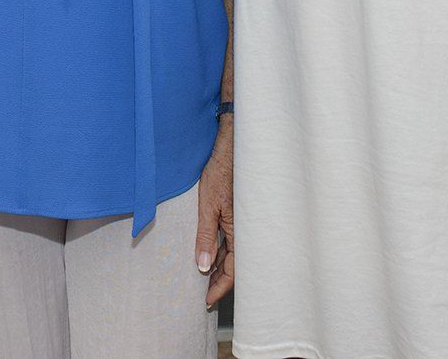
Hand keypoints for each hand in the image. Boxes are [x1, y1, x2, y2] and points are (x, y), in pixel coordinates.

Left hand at [194, 120, 233, 306]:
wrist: (232, 148)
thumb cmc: (221, 173)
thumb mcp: (208, 206)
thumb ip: (205, 237)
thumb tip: (202, 266)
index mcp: (240, 232)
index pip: (233, 271)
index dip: (219, 287)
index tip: (206, 299)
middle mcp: (245, 231)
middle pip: (234, 266)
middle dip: (219, 280)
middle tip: (204, 293)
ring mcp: (242, 223)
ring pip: (232, 253)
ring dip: (219, 265)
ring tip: (203, 276)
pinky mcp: (238, 214)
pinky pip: (231, 240)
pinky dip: (220, 250)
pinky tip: (209, 253)